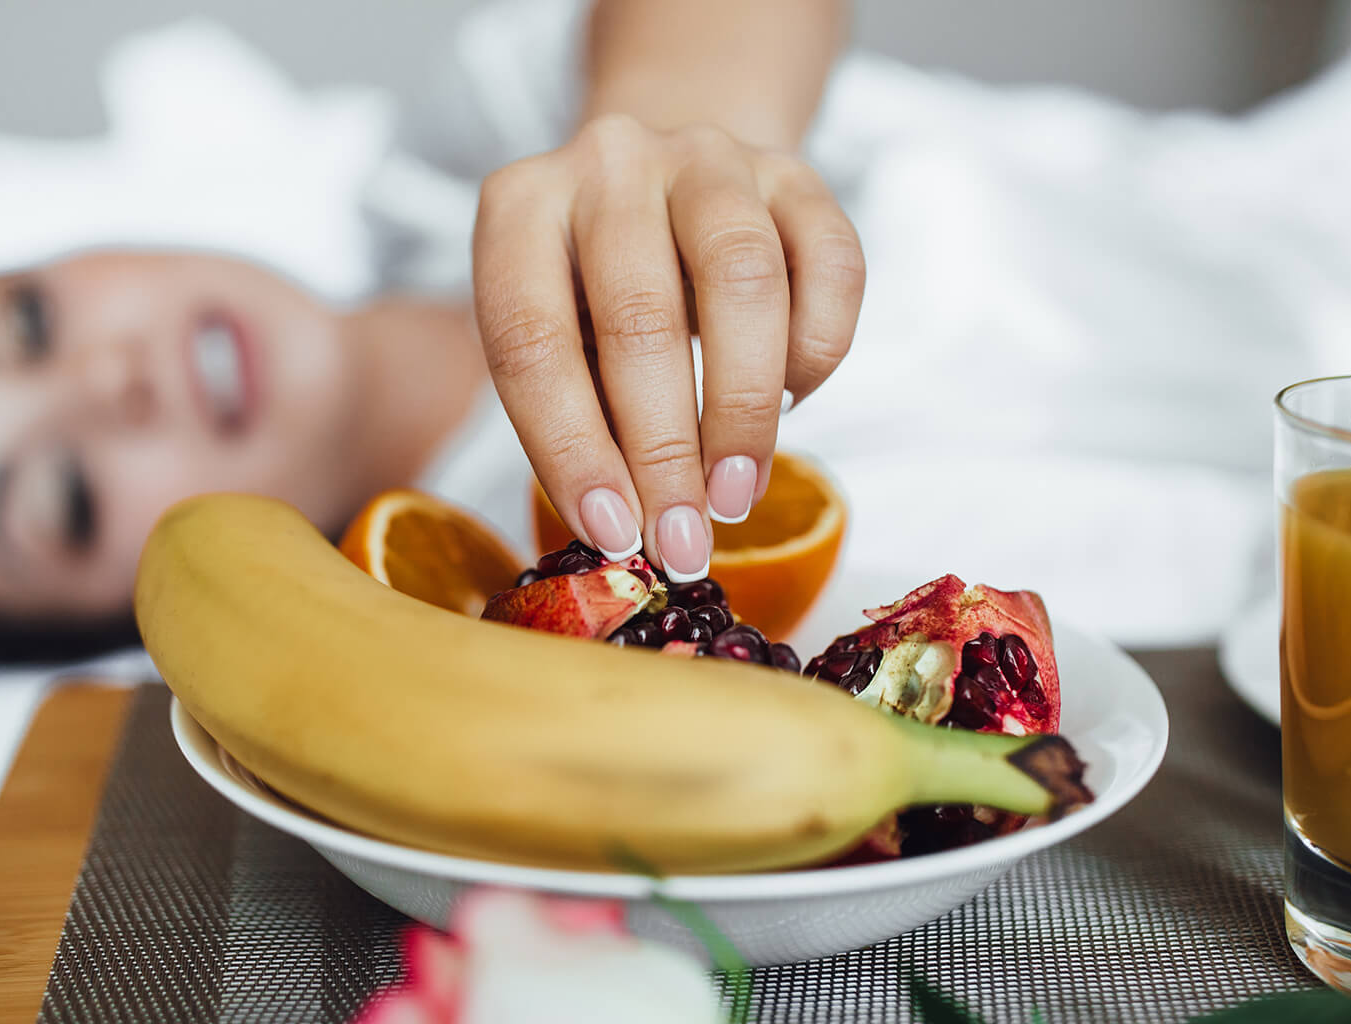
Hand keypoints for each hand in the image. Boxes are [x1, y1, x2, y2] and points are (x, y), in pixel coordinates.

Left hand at [473, 114, 864, 580]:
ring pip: (743, 280)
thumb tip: (627, 529)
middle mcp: (608, 162)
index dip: (570, 448)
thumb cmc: (594, 292)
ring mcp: (706, 158)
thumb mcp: (555, 342)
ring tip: (736, 494)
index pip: (532, 340)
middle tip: (682, 538)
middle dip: (663, 451)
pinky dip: (816, 350)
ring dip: (744, 409)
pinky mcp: (792, 172)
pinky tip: (793, 401)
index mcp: (519, 207)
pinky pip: (830, 263)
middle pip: (639, 317)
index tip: (610, 531)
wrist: (666, 185)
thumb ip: (576, 418)